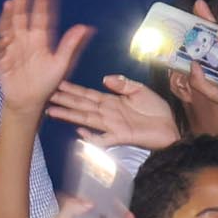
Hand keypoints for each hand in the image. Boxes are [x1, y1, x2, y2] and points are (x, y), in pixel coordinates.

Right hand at [0, 0, 90, 117]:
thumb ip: (71, 45)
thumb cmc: (47, 83)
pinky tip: (7, 38)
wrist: (28, 101)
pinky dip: (3, 41)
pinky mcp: (2, 57)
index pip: (43, 16)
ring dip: (9, 14)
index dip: (45, 1)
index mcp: (41, 39)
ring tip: (10, 1)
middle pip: (23, 15)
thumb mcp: (62, 64)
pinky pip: (1, 47)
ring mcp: (13, 47)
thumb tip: (86, 27)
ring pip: (10, 25)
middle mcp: (26, 39)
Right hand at [41, 74, 181, 151]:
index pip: (87, 94)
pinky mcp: (121, 137)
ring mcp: (112, 126)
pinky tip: (79, 132)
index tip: (58, 84)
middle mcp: (108, 113)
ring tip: (52, 111)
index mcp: (111, 101)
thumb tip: (104, 78)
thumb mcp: (140, 90)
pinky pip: (103, 138)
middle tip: (46, 96)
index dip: (72, 90)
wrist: (171, 127)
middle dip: (64, 101)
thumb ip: (122, 83)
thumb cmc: (156, 110)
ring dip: (69, 115)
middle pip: (81, 106)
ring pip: (86, 119)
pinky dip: (92, 137)